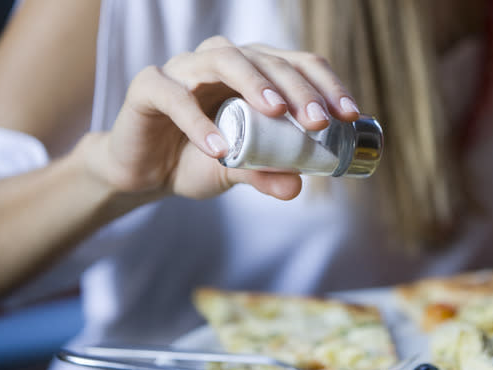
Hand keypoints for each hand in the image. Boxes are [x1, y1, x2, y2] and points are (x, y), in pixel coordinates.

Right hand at [78, 36, 360, 200]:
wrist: (142, 172)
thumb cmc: (195, 160)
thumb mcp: (237, 170)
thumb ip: (265, 174)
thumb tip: (297, 187)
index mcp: (252, 73)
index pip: (297, 64)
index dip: (326, 85)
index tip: (350, 116)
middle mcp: (222, 61)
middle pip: (266, 59)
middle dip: (298, 88)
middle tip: (319, 121)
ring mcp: (184, 68)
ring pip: (223, 58)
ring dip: (254, 83)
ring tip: (277, 113)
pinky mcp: (149, 86)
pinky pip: (174, 96)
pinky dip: (197, 121)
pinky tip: (219, 148)